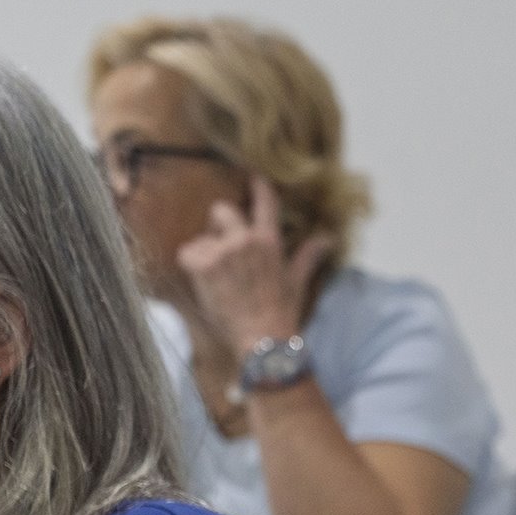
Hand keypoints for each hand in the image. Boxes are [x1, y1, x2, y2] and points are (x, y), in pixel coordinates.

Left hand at [176, 175, 335, 360]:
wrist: (262, 338)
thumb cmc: (282, 312)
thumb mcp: (296, 280)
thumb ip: (308, 255)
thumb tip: (328, 239)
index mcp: (270, 241)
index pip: (264, 202)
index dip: (258, 186)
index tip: (253, 176)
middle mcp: (245, 240)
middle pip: (221, 210)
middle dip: (220, 225)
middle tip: (224, 250)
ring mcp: (223, 251)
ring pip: (203, 236)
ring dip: (206, 251)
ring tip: (217, 277)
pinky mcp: (203, 266)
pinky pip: (187, 253)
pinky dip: (191, 265)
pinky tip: (205, 281)